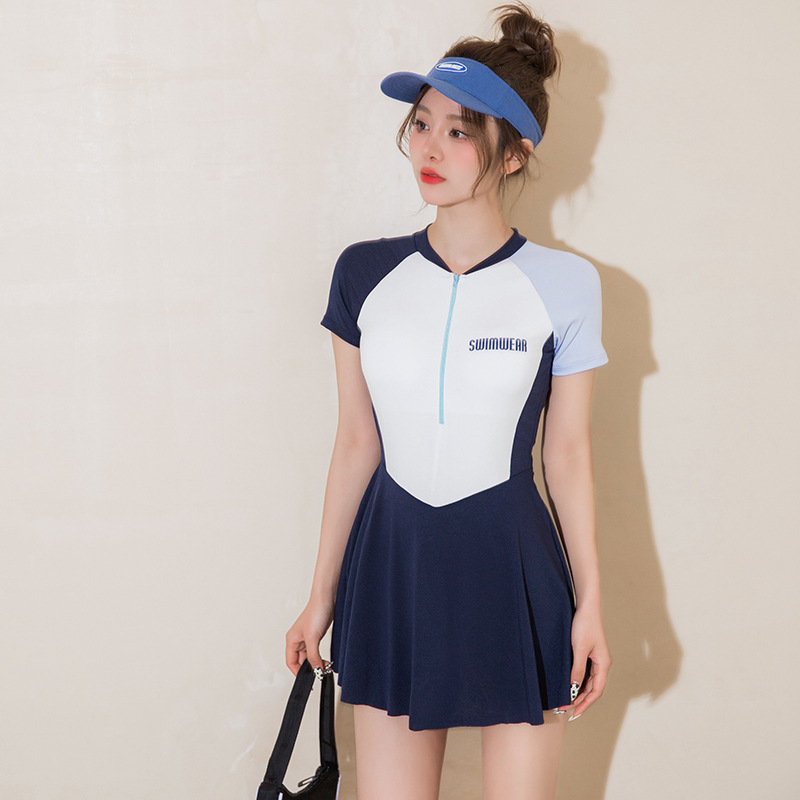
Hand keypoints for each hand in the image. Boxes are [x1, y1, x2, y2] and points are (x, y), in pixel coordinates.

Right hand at [285, 595, 334, 676]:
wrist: (328, 599)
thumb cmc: (316, 611)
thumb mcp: (313, 637)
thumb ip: (313, 655)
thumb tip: (316, 669)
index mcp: (291, 640)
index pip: (291, 662)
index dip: (298, 672)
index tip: (308, 680)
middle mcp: (298, 640)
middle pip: (300, 661)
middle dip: (310, 668)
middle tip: (319, 673)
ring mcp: (308, 638)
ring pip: (309, 656)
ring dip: (317, 662)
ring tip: (325, 667)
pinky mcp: (317, 635)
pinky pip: (316, 651)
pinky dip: (321, 657)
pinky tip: (327, 660)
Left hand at [558, 604, 610, 719]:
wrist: (586, 607)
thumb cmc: (584, 625)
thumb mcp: (578, 649)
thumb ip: (577, 669)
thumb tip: (573, 688)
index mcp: (603, 664)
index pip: (596, 691)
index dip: (586, 703)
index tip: (574, 713)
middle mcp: (602, 664)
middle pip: (593, 688)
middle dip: (581, 700)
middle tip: (566, 709)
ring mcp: (597, 659)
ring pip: (589, 682)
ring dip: (579, 692)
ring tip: (566, 701)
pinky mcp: (590, 654)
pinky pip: (585, 673)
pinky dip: (578, 682)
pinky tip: (569, 685)